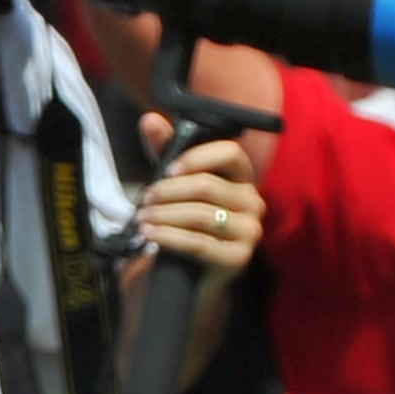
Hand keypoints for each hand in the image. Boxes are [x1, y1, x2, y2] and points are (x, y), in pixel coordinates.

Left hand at [129, 128, 265, 282]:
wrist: (187, 274)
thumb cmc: (184, 222)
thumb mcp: (174, 185)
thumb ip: (165, 152)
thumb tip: (150, 119)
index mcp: (242, 179)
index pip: (231, 153)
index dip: (197, 158)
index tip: (167, 169)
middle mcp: (253, 202)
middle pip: (208, 186)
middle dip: (168, 192)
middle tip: (143, 200)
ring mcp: (249, 232)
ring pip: (200, 215)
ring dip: (163, 216)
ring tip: (141, 219)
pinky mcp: (237, 258)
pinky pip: (198, 244)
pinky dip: (168, 237)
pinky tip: (149, 235)